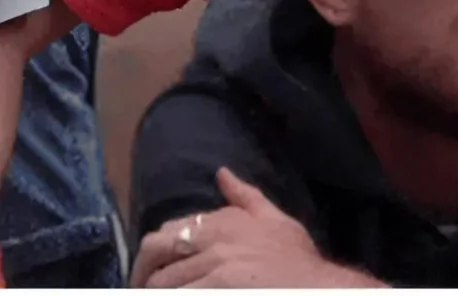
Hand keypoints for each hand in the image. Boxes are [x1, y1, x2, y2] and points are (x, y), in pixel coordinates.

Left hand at [131, 175, 368, 287]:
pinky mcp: (217, 288)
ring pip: (163, 281)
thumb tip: (222, 174)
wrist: (317, 288)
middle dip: (141, 274)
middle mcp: (214, 238)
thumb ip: (245, 197)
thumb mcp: (275, 220)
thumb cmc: (297, 261)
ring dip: (158, 290)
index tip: (149, 274)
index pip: (167, 232)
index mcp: (223, 220)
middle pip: (155, 252)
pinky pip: (181, 294)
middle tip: (140, 290)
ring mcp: (214, 266)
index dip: (150, 256)